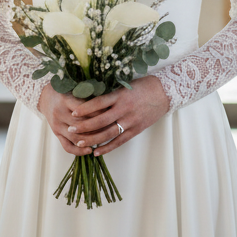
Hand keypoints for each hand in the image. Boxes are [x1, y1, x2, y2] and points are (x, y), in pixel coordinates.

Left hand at [37, 76, 170, 156]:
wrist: (165, 93)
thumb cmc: (143, 86)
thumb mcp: (125, 85)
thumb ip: (110, 93)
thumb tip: (90, 98)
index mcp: (120, 95)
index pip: (98, 103)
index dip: (84, 109)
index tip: (73, 113)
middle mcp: (124, 109)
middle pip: (100, 121)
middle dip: (84, 127)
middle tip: (71, 130)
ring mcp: (130, 121)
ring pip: (108, 133)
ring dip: (92, 139)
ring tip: (79, 143)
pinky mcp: (136, 130)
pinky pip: (119, 141)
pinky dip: (107, 147)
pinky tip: (96, 152)